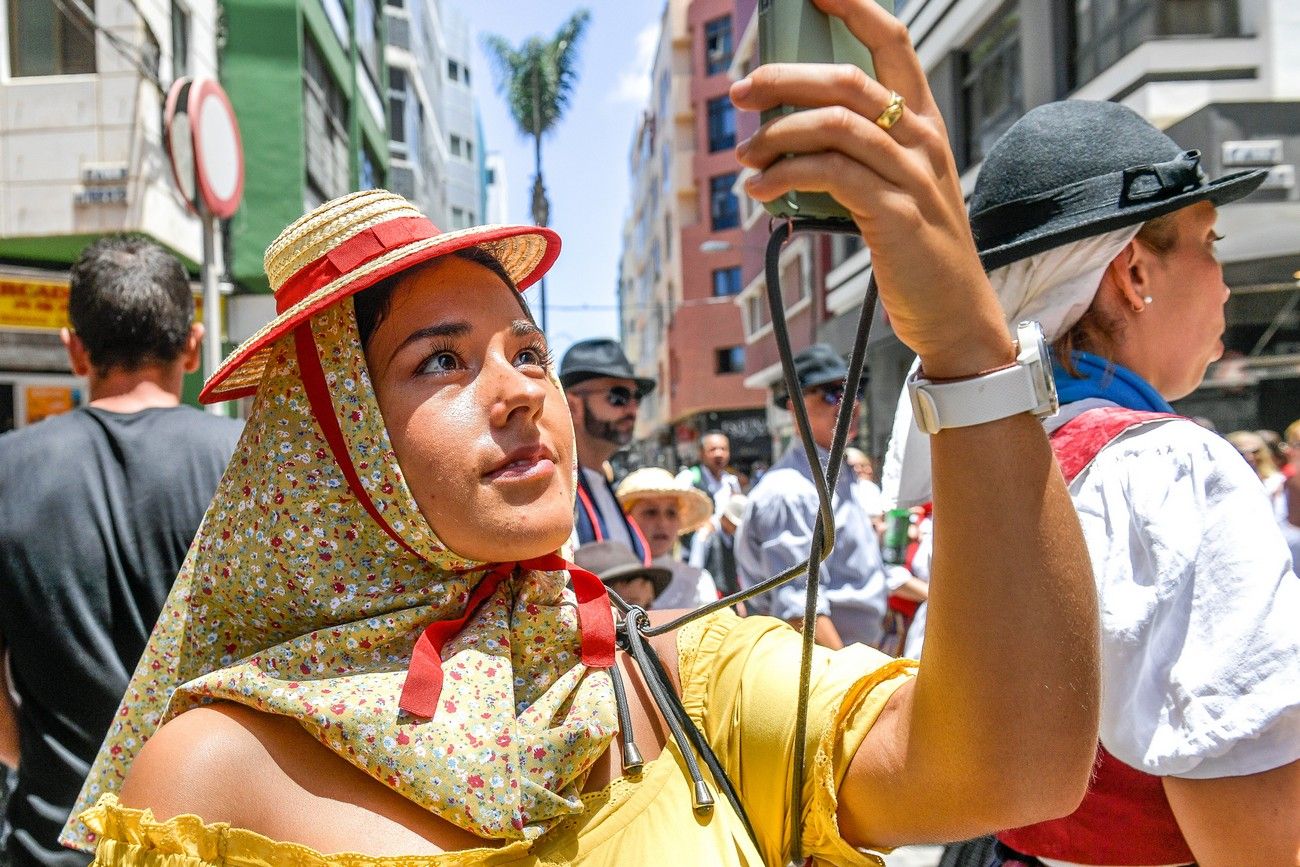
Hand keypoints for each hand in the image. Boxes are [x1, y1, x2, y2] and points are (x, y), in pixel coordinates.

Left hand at [730, 0, 1012, 378]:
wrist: (954, 311)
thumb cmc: (915, 246)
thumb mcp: (896, 185)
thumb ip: (858, 151)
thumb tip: (787, 131)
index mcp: (923, 122)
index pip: (892, 42)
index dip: (852, 7)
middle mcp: (922, 138)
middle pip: (845, 79)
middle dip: (782, 77)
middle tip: (739, 94)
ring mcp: (912, 174)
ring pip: (832, 123)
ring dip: (775, 135)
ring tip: (745, 156)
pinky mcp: (895, 212)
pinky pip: (829, 174)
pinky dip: (784, 177)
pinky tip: (759, 189)